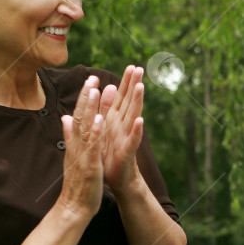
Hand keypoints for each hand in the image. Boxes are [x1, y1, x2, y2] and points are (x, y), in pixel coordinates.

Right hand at [58, 76, 104, 217]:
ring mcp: (83, 154)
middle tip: (93, 77)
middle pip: (81, 116)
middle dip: (87, 97)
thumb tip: (64, 117)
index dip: (84, 98)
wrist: (75, 206)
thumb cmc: (78, 180)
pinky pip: (93, 146)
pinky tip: (103, 119)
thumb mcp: (74, 154)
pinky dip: (97, 132)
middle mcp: (77, 144)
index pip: (79, 115)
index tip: (91, 80)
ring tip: (97, 90)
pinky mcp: (90, 164)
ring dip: (91, 108)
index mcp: (76, 141)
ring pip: (86, 127)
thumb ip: (70, 135)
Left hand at [99, 65, 144, 193]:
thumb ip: (103, 108)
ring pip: (132, 116)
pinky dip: (136, 130)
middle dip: (134, 85)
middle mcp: (123, 126)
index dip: (127, 82)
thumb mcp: (102, 127)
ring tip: (140, 87)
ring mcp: (127, 137)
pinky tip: (141, 120)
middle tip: (139, 69)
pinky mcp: (127, 151)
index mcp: (115, 120)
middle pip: (130, 102)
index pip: (122, 97)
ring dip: (137, 102)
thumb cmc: (110, 154)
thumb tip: (105, 88)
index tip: (132, 66)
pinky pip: (132, 139)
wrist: (117, 178)